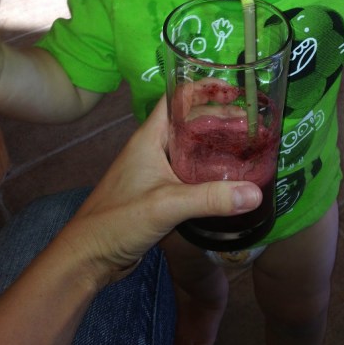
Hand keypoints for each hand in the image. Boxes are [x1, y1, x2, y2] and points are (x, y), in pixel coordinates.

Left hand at [64, 97, 262, 286]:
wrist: (89, 255)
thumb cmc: (119, 220)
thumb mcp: (167, 204)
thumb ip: (210, 198)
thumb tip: (255, 193)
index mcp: (150, 136)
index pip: (177, 98)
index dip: (204, 89)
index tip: (234, 91)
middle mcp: (153, 147)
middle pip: (189, 121)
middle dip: (218, 117)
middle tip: (250, 122)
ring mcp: (156, 169)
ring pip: (190, 147)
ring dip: (214, 143)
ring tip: (245, 144)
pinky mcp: (159, 191)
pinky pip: (189, 170)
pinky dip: (208, 167)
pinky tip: (227, 176)